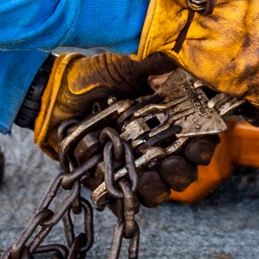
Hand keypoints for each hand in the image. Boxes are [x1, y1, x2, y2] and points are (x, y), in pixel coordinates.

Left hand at [33, 53, 219, 203]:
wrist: (53, 93)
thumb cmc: (92, 77)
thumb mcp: (126, 64)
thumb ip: (155, 65)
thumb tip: (183, 59)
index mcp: (165, 118)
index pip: (198, 136)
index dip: (204, 142)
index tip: (200, 141)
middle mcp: (153, 144)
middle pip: (183, 169)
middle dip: (184, 170)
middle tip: (175, 161)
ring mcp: (132, 165)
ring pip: (158, 189)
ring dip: (161, 187)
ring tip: (154, 175)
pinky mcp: (110, 180)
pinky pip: (126, 199)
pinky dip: (128, 196)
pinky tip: (125, 185)